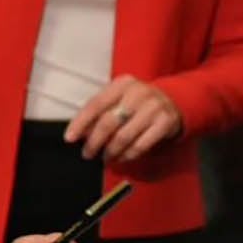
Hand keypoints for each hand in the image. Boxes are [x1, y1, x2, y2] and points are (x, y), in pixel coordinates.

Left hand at [64, 75, 183, 163]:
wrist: (172, 101)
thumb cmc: (136, 103)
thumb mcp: (119, 99)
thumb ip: (100, 112)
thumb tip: (80, 133)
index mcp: (122, 84)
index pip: (95, 104)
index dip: (80, 123)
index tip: (70, 138)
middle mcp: (138, 93)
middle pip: (108, 122)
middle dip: (94, 142)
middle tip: (87, 154)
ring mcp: (153, 107)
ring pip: (124, 137)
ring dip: (111, 151)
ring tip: (105, 158)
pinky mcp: (165, 122)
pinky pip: (141, 145)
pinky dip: (128, 155)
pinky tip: (121, 157)